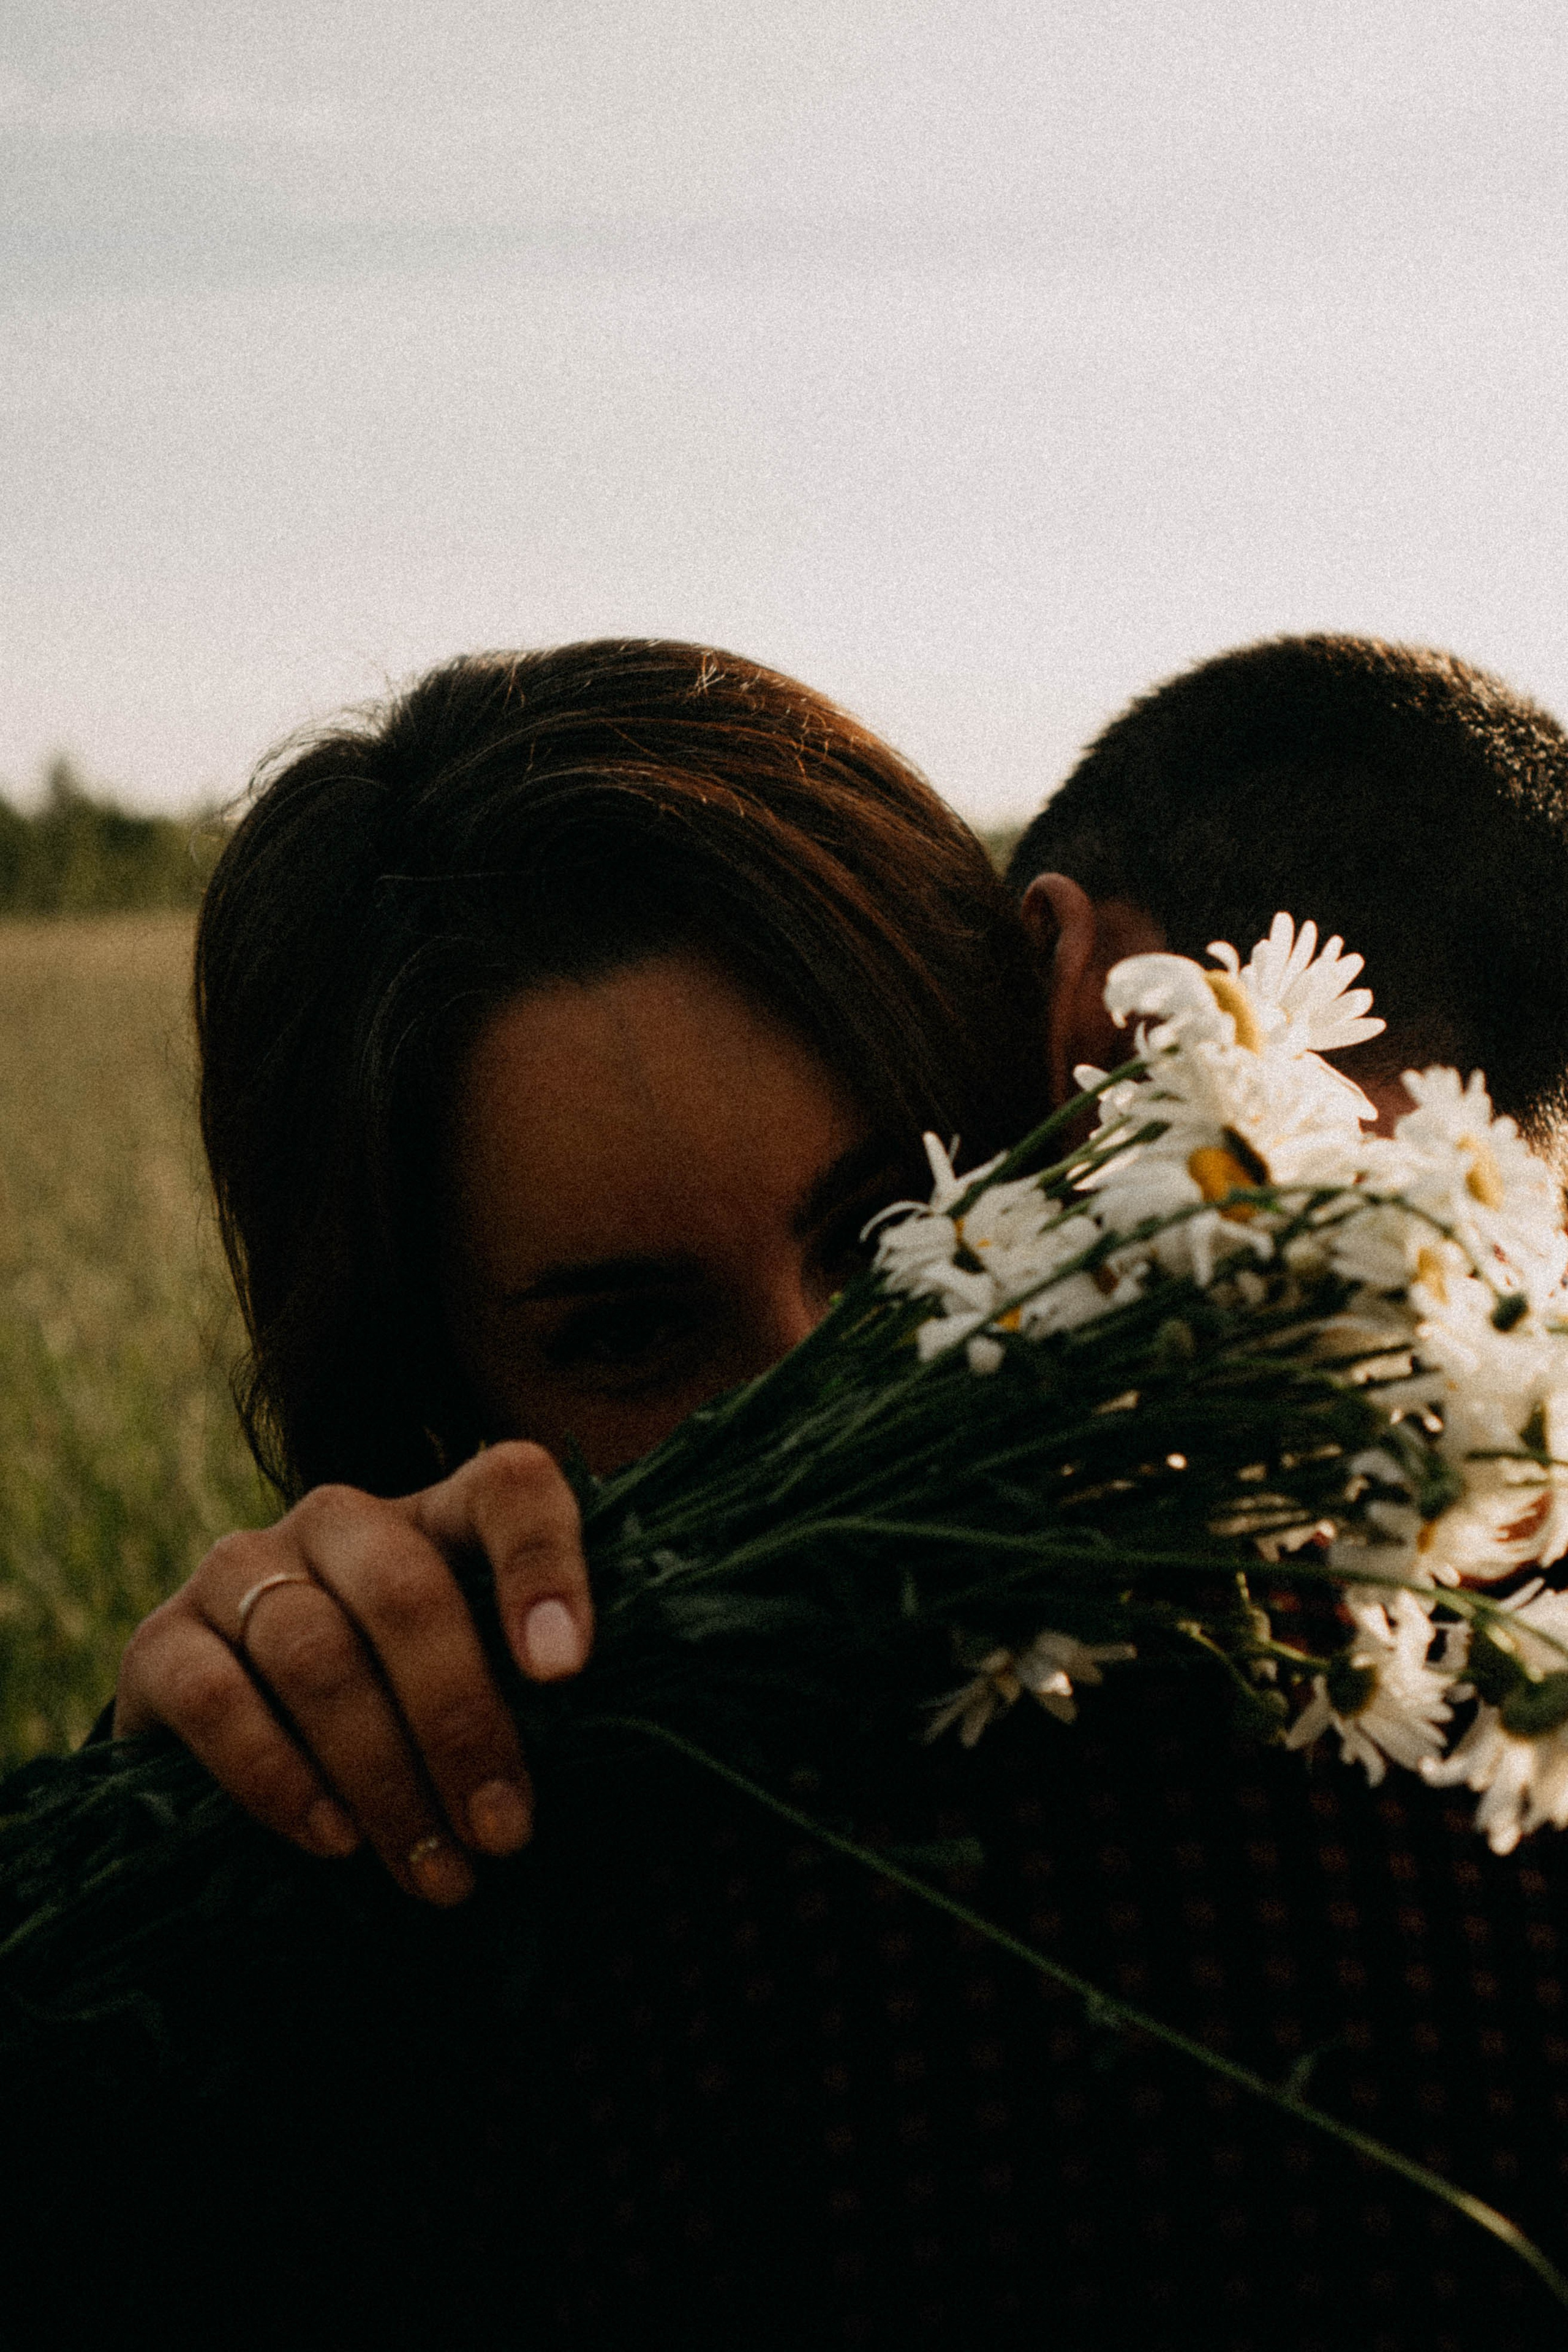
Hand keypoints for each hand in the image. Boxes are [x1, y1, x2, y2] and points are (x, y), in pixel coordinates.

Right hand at [113, 1442, 592, 1904]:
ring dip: (383, 1775)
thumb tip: (607, 1754)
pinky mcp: (160, 1642)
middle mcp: (338, 1521)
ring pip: (316, 1652)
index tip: (567, 1671)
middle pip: (407, 1590)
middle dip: (461, 1723)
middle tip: (503, 1834)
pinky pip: (217, 1698)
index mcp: (437, 1517)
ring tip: (433, 1869)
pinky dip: (279, 1778)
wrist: (243, 1751)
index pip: (507, 1488)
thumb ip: (530, 1697)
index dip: (543, 1566)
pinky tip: (334, 1841)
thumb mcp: (474, 1693)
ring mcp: (239, 1569)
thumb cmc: (403, 1721)